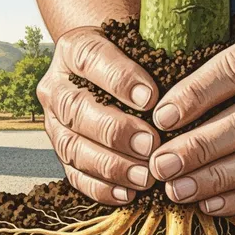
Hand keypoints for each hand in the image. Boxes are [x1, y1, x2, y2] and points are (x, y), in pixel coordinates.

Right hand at [37, 27, 160, 205]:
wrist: (108, 68)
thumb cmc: (135, 54)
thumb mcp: (141, 41)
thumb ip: (155, 50)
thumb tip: (179, 74)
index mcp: (75, 49)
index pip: (91, 59)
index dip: (120, 80)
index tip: (151, 99)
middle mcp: (57, 85)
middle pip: (76, 108)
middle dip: (115, 130)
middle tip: (151, 145)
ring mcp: (55, 122)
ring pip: (72, 146)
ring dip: (109, 165)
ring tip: (144, 177)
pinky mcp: (62, 151)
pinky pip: (74, 174)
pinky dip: (100, 188)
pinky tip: (127, 194)